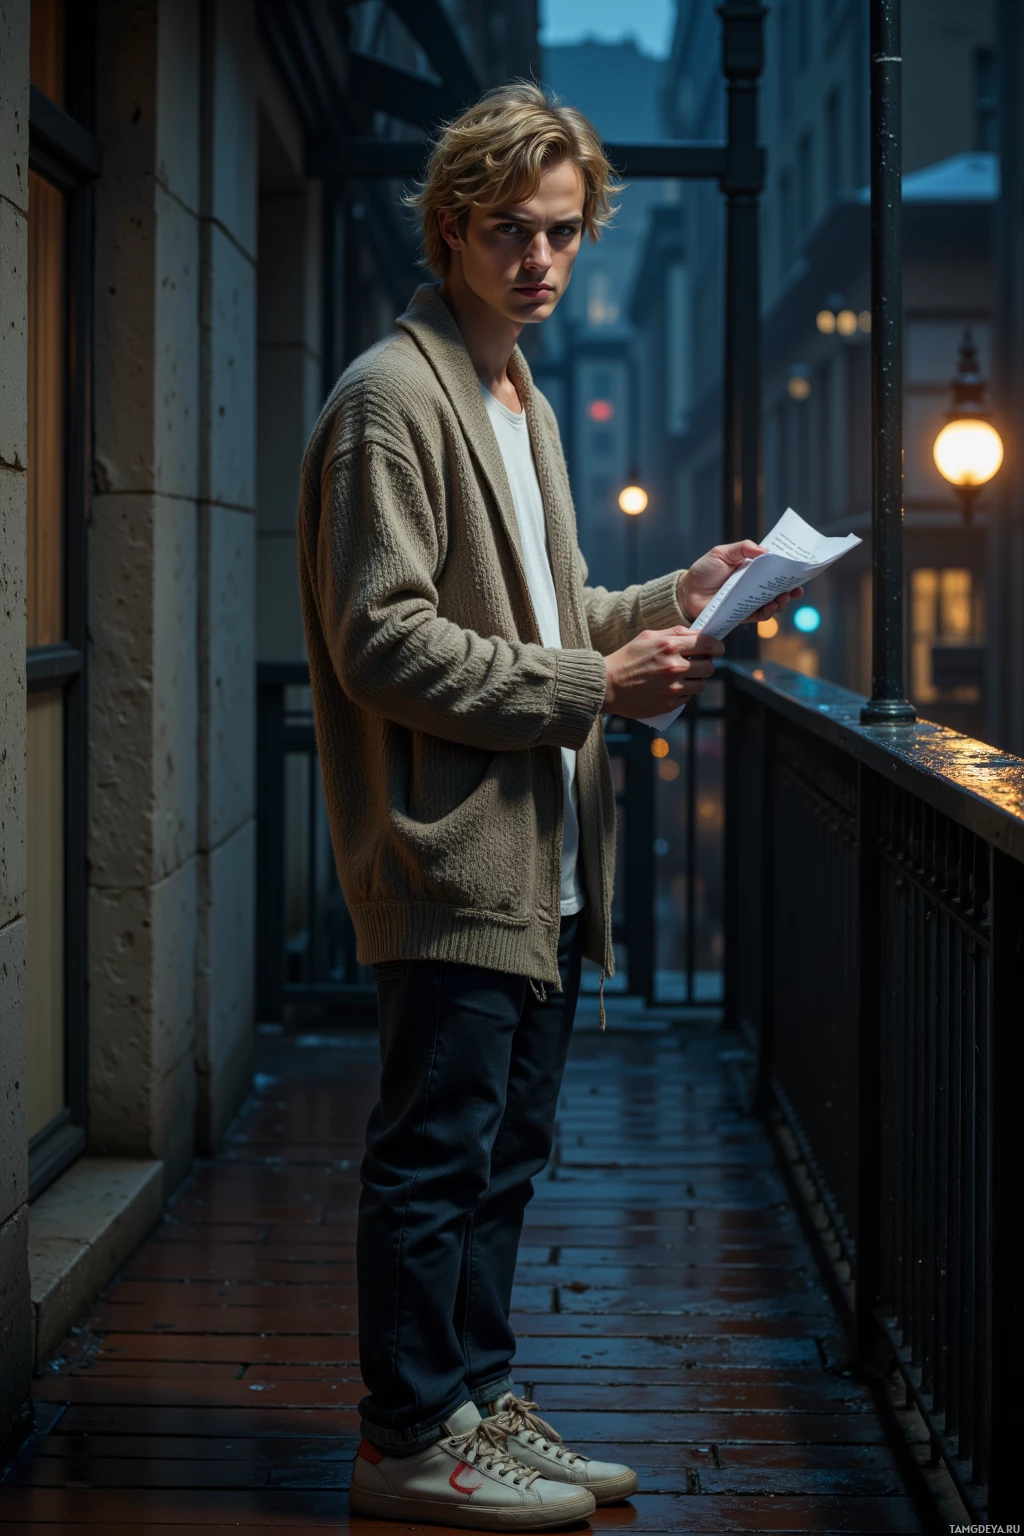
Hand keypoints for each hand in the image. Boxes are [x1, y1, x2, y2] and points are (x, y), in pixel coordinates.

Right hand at [603, 627, 724, 718]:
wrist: (607, 685)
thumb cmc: (626, 658)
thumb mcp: (647, 636)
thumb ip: (674, 632)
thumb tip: (698, 633)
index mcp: (670, 646)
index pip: (708, 645)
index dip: (717, 647)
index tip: (717, 649)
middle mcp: (674, 667)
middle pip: (709, 667)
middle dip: (706, 664)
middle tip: (697, 663)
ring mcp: (672, 688)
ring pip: (701, 684)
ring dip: (696, 680)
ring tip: (682, 676)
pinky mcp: (669, 704)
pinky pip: (688, 697)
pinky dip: (684, 692)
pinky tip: (670, 687)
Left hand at [679, 542, 803, 625]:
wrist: (686, 593)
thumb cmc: (704, 571)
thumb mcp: (722, 553)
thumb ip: (743, 548)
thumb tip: (766, 551)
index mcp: (751, 568)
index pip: (774, 568)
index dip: (788, 569)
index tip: (800, 568)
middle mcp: (753, 585)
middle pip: (778, 587)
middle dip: (791, 588)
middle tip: (797, 589)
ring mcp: (749, 601)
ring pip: (772, 603)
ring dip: (781, 601)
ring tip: (784, 598)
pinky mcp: (742, 615)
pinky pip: (759, 616)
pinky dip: (767, 612)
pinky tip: (770, 607)